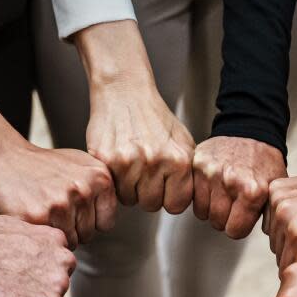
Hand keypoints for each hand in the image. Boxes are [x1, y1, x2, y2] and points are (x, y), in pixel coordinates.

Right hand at [0, 142, 116, 247]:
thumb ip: (104, 188)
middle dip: (72, 228)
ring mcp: (61, 204)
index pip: (106, 223)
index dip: (88, 220)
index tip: (73, 208)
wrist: (5, 157)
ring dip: (57, 233)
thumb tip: (122, 206)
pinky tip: (34, 216)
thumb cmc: (46, 166)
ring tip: (44, 211)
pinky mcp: (39, 217)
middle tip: (54, 208)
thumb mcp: (83, 166)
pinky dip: (42, 235)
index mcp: (100, 178)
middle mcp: (84, 190)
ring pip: (71, 241)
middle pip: (88, 235)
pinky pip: (50, 242)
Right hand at [0, 214, 75, 296]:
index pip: (61, 264)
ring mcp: (56, 285)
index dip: (42, 275)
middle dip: (42, 293)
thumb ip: (29, 238)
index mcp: (55, 240)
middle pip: (61, 285)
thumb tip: (29, 246)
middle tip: (16, 294)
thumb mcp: (9, 227)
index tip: (26, 279)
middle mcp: (61, 261)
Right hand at [87, 86, 193, 213]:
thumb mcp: (183, 142)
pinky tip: (120, 163)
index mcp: (179, 160)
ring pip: (130, 200)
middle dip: (148, 193)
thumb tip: (189, 198)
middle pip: (152, 205)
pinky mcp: (107, 161)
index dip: (169, 197)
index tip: (165, 187)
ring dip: (130, 188)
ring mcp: (130, 163)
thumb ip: (188, 173)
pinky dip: (115, 180)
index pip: (176, 205)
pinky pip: (112, 188)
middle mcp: (155, 163)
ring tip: (133, 165)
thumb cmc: (153, 117)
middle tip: (145, 173)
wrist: (124, 91)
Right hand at [193, 136, 285, 238]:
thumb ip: (268, 214)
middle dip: (224, 217)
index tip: (242, 217)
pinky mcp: (197, 164)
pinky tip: (211, 186)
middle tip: (232, 203)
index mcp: (253, 191)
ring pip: (202, 212)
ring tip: (222, 193)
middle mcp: (230, 181)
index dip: (239, 226)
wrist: (251, 130)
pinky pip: (191, 196)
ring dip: (210, 207)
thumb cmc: (263, 161)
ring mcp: (211, 172)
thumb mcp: (274, 189)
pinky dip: (199, 196)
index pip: (235, 231)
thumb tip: (266, 233)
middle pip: (217, 223)